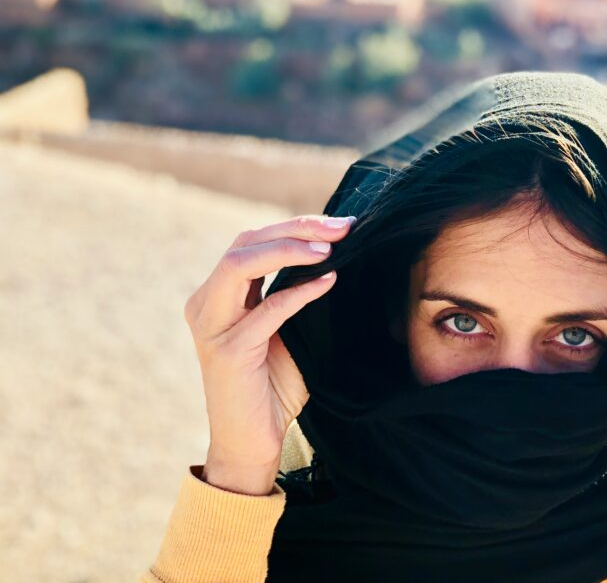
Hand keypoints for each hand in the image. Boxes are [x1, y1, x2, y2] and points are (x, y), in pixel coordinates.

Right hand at [183, 214, 354, 494]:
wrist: (251, 443)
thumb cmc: (273, 386)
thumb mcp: (284, 330)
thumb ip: (293, 294)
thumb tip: (334, 255)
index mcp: (216, 295)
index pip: (251, 241)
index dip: (294, 226)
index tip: (340, 224)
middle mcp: (204, 305)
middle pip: (245, 243)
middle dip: (296, 228)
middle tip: (342, 227)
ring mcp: (211, 327)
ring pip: (241, 264)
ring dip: (289, 249)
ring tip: (330, 248)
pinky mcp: (227, 352)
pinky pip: (266, 310)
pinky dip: (300, 292)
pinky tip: (329, 281)